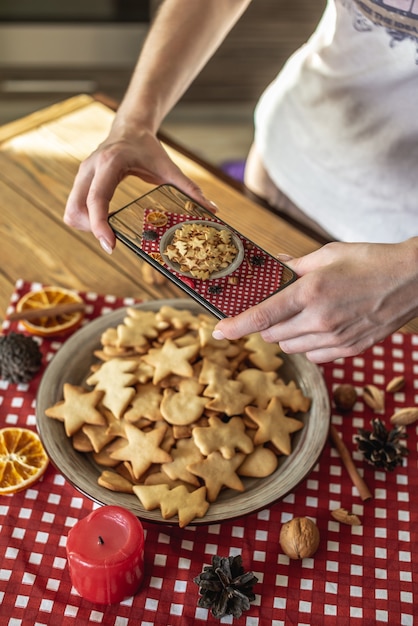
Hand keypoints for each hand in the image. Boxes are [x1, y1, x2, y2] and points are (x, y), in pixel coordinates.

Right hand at [64, 126, 214, 252]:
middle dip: (92, 230)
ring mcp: (81, 174)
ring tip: (108, 231)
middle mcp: (90, 168)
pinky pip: (73, 208)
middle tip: (112, 240)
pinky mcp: (79, 181)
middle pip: (77, 209)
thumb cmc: (148, 148)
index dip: (99, 225)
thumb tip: (212, 209)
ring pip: (71, 211)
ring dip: (87, 227)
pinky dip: (85, 220)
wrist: (129, 127)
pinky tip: (103, 222)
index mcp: (110, 163)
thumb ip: (189, 188)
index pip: (96, 199)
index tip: (110, 246)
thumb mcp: (168, 167)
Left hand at [213, 240, 417, 361]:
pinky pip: (314, 356)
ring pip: (291, 348)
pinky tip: (319, 328)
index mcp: (311, 292)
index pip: (262, 316)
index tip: (218, 331)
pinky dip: (308, 345)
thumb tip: (271, 268)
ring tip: (301, 316)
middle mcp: (320, 319)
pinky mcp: (350, 349)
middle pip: (272, 335)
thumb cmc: (370, 261)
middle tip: (275, 309)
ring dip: (285, 335)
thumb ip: (294, 267)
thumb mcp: (328, 254)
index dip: (235, 326)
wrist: (412, 279)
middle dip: (265, 324)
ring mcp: (336, 338)